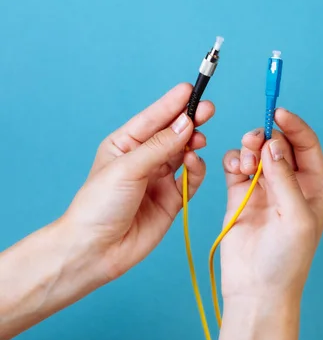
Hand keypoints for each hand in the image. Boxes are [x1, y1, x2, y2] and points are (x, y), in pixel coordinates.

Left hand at [62, 83, 213, 280]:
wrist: (96, 250)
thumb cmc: (99, 206)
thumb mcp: (128, 168)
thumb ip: (161, 146)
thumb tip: (186, 123)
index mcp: (125, 145)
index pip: (153, 118)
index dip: (173, 103)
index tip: (192, 89)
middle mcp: (144, 159)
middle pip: (173, 134)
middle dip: (190, 121)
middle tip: (208, 110)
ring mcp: (160, 179)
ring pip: (185, 153)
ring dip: (193, 145)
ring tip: (198, 141)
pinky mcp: (173, 199)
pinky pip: (192, 178)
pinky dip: (197, 169)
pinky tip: (194, 164)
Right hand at [220, 108, 322, 303]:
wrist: (256, 289)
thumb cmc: (285, 260)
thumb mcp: (295, 217)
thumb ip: (284, 177)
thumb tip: (273, 143)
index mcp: (313, 187)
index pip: (307, 145)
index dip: (294, 126)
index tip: (278, 112)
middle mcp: (290, 184)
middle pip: (280, 144)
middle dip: (267, 137)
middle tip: (256, 143)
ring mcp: (265, 189)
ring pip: (257, 151)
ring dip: (249, 148)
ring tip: (245, 164)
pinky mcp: (240, 195)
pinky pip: (237, 165)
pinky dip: (235, 160)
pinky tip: (235, 169)